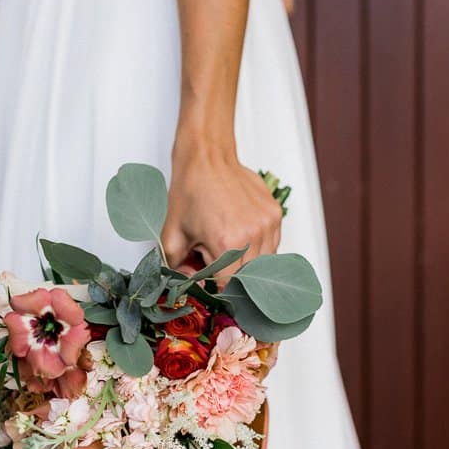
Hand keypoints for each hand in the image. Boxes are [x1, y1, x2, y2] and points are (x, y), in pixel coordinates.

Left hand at [160, 142, 282, 283]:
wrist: (207, 159)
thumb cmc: (190, 192)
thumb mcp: (172, 234)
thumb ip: (177, 266)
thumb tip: (186, 285)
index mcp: (227, 243)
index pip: (229, 286)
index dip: (217, 289)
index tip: (209, 286)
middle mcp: (253, 235)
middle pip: (248, 277)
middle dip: (230, 275)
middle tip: (214, 262)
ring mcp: (268, 224)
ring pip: (263, 263)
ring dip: (246, 262)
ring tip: (226, 245)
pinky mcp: (275, 214)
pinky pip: (272, 244)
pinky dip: (257, 248)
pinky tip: (239, 235)